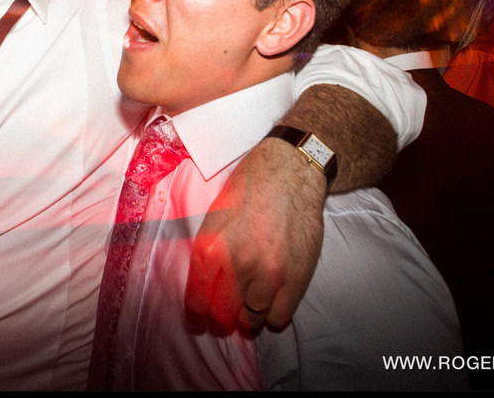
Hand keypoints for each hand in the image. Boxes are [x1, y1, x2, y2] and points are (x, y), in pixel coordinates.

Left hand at [186, 137, 324, 334]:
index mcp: (211, 248)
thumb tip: (201, 285)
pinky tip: (273, 299)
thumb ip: (207, 254)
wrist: (289, 173)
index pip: (197, 302)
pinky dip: (274, 314)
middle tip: (226, 314)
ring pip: (252, 320)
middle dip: (222, 320)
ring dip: (250, 315)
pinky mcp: (295, 278)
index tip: (200, 320)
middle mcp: (237, 264)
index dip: (197, 316)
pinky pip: (279, 318)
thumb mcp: (214, 218)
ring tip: (252, 301)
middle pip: (223, 316)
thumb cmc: (249, 189)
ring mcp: (268, 274)